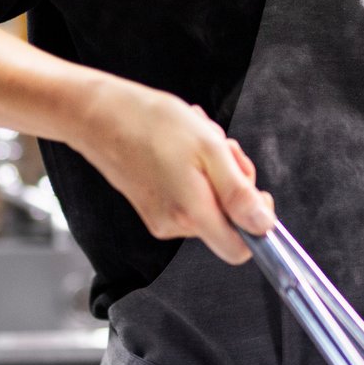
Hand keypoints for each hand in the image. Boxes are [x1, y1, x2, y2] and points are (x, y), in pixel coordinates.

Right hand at [71, 77, 275, 264]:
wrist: (98, 114)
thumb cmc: (153, 124)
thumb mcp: (210, 149)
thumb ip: (238, 192)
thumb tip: (264, 225)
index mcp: (192, 215)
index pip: (239, 249)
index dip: (257, 224)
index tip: (257, 192)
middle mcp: (174, 225)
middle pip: (227, 219)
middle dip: (234, 180)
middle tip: (220, 147)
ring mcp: (160, 218)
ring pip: (210, 201)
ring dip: (214, 169)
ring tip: (196, 140)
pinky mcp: (151, 206)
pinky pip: (190, 195)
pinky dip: (195, 171)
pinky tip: (181, 146)